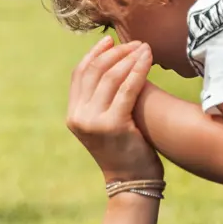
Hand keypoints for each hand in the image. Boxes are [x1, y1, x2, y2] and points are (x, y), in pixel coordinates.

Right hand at [66, 37, 161, 182]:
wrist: (132, 183)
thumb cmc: (127, 150)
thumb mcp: (107, 122)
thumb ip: (104, 100)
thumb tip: (115, 66)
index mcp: (74, 114)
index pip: (79, 74)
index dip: (94, 54)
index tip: (111, 40)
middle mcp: (78, 117)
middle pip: (94, 72)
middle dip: (115, 52)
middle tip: (134, 42)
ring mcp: (93, 122)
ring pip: (109, 77)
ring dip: (128, 58)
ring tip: (144, 48)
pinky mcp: (112, 126)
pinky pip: (126, 90)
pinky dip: (138, 71)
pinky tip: (149, 60)